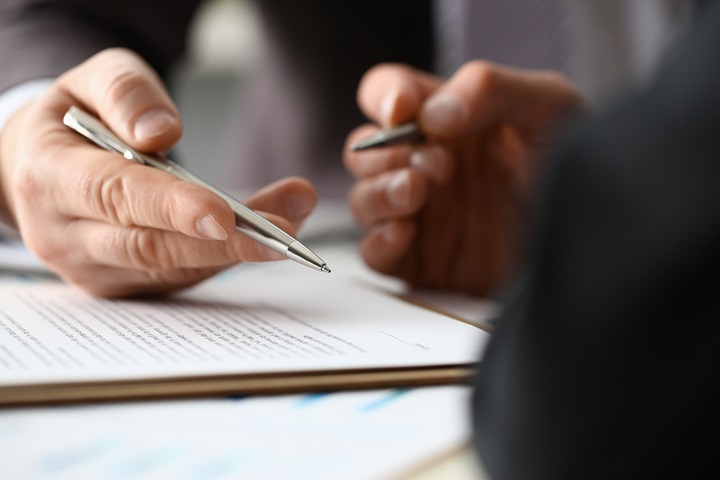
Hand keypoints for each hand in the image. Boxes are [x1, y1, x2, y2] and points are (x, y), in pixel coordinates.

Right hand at [0, 48, 316, 296]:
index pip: (115, 196)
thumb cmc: (72, 122)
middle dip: (222, 243)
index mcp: (49, 176)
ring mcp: (92, 267)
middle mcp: (64, 234)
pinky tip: (267, 236)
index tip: (224, 214)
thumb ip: (125, 93)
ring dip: (237, 251)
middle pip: (151, 247)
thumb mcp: (89, 82)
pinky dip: (226, 258)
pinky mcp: (120, 283)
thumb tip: (162, 132)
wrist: (37, 167)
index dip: (171, 208)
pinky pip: (179, 277)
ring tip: (292, 220)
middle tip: (285, 232)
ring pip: (172, 268)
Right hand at [344, 62, 585, 295]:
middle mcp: (430, 165)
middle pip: (365, 151)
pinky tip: (406, 232)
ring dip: (379, 193)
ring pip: (363, 200)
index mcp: (452, 121)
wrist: (598, 249)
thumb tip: (431, 115)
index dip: (385, 98)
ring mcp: (424, 215)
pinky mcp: (425, 262)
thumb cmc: (582, 172)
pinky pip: (375, 254)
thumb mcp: (550, 109)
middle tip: (437, 166)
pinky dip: (379, 242)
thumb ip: (490, 89)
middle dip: (387, 154)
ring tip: (417, 194)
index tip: (402, 112)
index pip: (390, 94)